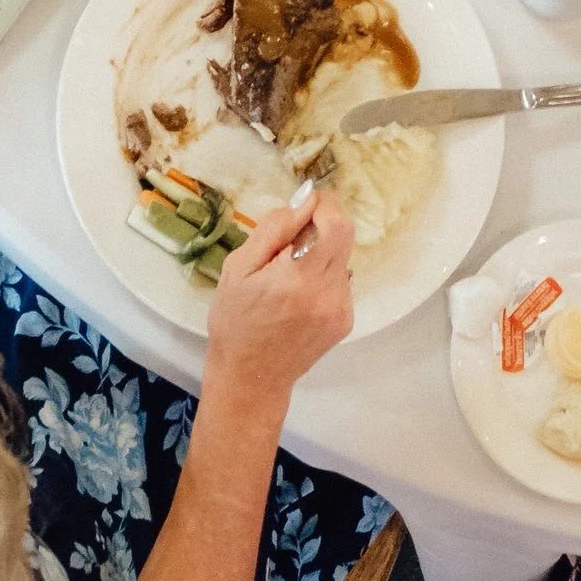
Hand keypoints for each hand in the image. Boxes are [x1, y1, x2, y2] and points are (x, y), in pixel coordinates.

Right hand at [204, 185, 355, 403]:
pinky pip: (340, 279)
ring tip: (288, 272)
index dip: (322, 205)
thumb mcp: (239, 268)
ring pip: (342, 256)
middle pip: (344, 235)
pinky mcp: (345, 321)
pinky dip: (322, 273)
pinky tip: (298, 293)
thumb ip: (273, 229)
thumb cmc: (235, 321)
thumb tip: (303, 202)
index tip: (300, 206)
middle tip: (290, 237)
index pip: (335, 224)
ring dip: (321, 250)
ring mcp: (341, 310)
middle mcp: (329, 294)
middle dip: (320, 223)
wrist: (251, 378)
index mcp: (299, 278)